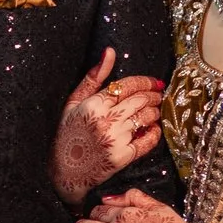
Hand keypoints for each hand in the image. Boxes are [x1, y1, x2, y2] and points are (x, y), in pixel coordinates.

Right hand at [50, 47, 163, 203]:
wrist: (64, 171)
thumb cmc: (67, 133)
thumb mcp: (74, 102)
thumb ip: (94, 77)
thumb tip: (110, 52)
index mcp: (94, 104)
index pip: (128, 85)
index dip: (145, 81)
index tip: (154, 82)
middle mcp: (106, 120)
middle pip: (141, 100)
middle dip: (154, 95)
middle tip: (159, 94)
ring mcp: (115, 139)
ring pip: (146, 117)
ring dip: (155, 111)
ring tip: (155, 110)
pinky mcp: (122, 157)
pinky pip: (147, 141)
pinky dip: (155, 133)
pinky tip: (154, 129)